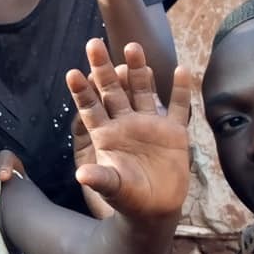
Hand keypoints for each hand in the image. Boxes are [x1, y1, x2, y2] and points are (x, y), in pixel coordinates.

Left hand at [67, 38, 189, 219]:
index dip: (82, 91)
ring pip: (142, 90)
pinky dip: (180, 90)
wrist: (154, 209)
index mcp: (107, 134)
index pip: (91, 108)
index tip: (73, 72)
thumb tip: (81, 175)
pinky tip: (181, 70)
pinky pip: (179, 108)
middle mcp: (126, 124)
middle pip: (113, 90)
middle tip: (93, 43)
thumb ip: (100, 179)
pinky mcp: (174, 133)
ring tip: (131, 46)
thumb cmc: (127, 199)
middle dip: (103, 68)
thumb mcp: (113, 189)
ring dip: (137, 69)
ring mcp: (150, 125)